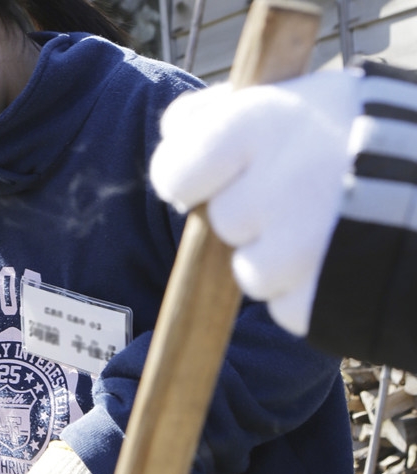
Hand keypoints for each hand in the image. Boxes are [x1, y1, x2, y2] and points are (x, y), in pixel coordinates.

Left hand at [150, 70, 361, 334]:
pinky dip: (308, 292)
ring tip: (329, 228)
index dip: (187, 176)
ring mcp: (301, 247)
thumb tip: (174, 128)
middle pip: (223, 220)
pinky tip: (344, 258)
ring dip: (279, 259)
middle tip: (299, 194)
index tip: (206, 176)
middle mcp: (277, 184)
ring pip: (251, 272)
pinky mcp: (321, 298)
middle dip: (251, 214)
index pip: (174, 171)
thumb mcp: (305, 96)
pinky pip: (287, 307)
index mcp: (263, 122)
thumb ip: (228, 109)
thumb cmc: (369, 133)